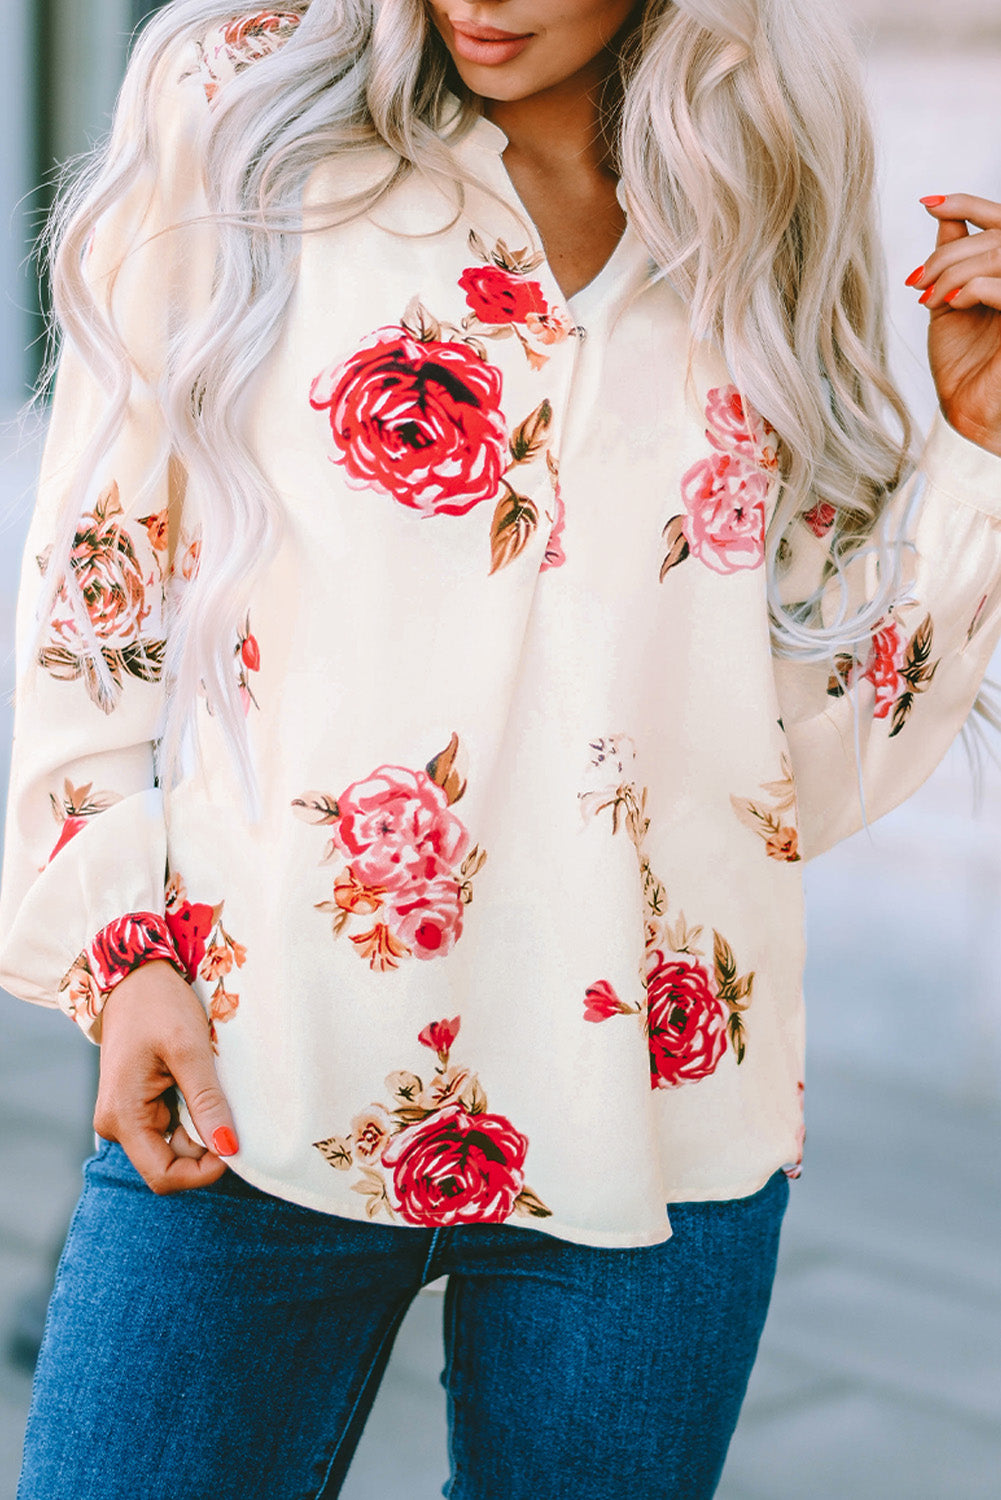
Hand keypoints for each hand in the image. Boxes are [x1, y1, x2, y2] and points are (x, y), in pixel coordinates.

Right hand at [93, 960, 239, 1193]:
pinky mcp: (137, 1104)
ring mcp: (126, 1115)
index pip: (163, 1175)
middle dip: (205, 1144)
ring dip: (202, 1125)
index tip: (235, 1145)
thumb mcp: (189, 1050)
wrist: (134, 976)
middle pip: (170, 1162)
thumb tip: (229, 1148)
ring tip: (213, 1086)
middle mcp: (117, 1124)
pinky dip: (194, 1113)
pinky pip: (171, 1124)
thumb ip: (207, 1102)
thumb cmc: (157, 1005)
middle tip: (229, 1107)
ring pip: (174, 1144)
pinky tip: (202, 1085)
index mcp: (122, 1116)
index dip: (202, 1172)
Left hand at [908, 194, 1000, 457]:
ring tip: (930, 296)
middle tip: (918, 280)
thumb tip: (944, 217)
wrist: (968, 413)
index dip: (967, 204)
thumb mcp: (950, 303)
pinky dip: (974, 287)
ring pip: (1000, 255)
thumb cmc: (963, 364)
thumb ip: (953, 260)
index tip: (928, 203)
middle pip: (996, 237)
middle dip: (948, 253)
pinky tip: (951, 303)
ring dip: (956, 270)